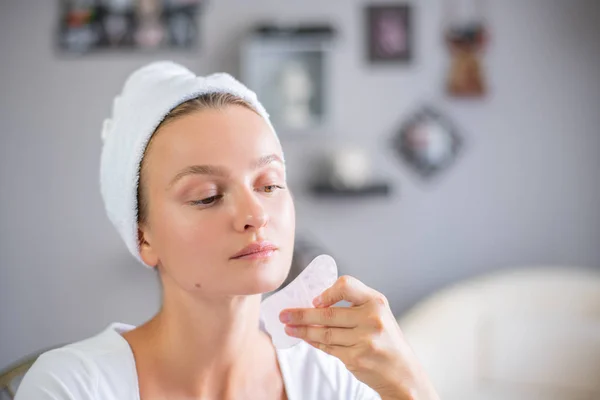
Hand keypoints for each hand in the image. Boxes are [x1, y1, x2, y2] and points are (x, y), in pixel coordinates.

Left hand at [279, 275, 438, 399]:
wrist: (403, 373)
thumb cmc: (386, 340)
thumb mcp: (378, 314)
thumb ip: (354, 306)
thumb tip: (316, 303)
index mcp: (377, 302)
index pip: (346, 285)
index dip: (327, 292)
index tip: (314, 300)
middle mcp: (372, 319)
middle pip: (328, 314)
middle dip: (301, 314)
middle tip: (284, 314)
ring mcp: (364, 340)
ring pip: (324, 332)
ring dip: (302, 330)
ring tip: (288, 327)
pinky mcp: (356, 358)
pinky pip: (328, 348)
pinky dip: (314, 342)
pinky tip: (304, 338)